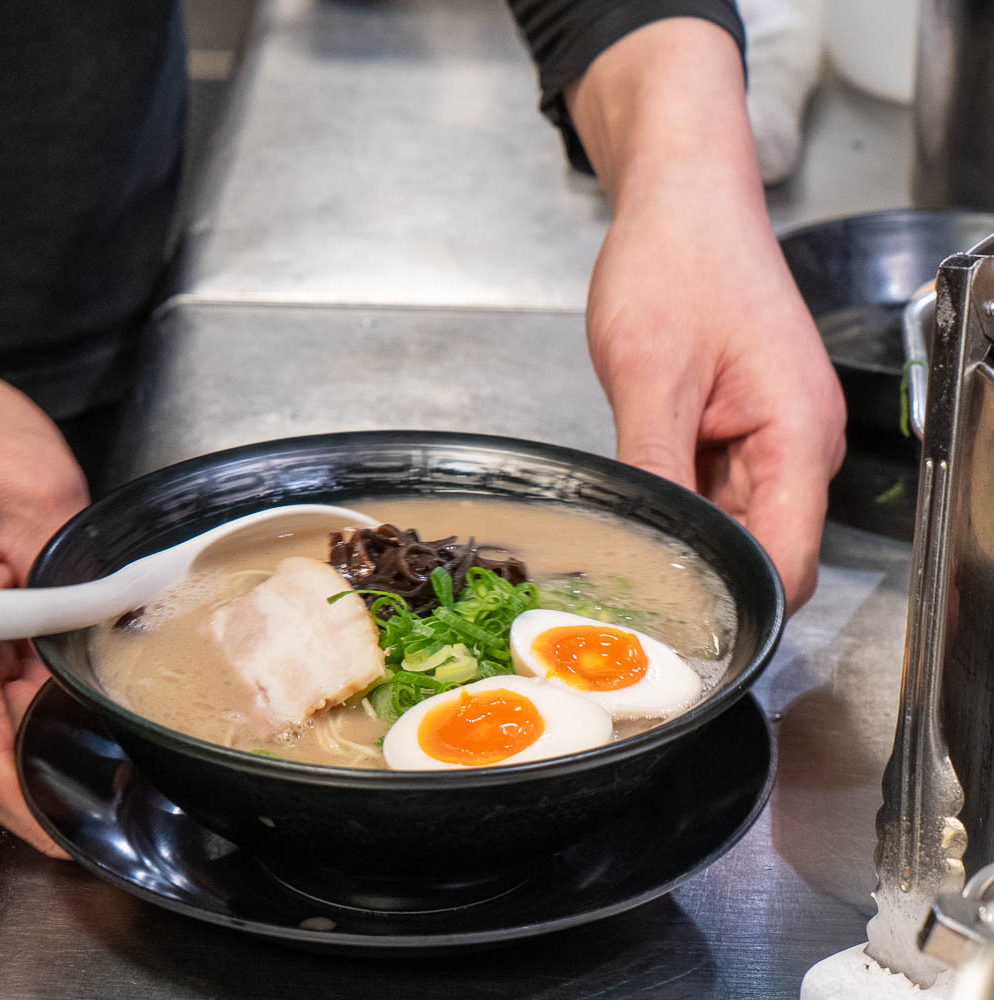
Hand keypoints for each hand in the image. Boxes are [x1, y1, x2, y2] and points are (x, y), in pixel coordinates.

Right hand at [0, 139, 86, 853]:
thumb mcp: (39, 489)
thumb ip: (78, 579)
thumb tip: (111, 631)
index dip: (39, 813)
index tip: (89, 835)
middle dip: (57, 713)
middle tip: (120, 674)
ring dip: (30, 672)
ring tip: (66, 602)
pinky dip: (2, 650)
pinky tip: (27, 593)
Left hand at [586, 194, 844, 612]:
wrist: (682, 203)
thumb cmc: (679, 262)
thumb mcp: (650, 372)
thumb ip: (653, 465)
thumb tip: (653, 543)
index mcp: (797, 435)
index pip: (789, 561)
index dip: (741, 604)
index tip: (676, 630)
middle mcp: (798, 445)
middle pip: (765, 552)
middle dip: (705, 577)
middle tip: (626, 598)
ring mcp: (772, 438)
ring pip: (736, 525)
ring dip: (687, 537)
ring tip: (622, 546)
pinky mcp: (744, 427)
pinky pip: (716, 491)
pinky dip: (680, 503)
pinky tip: (635, 502)